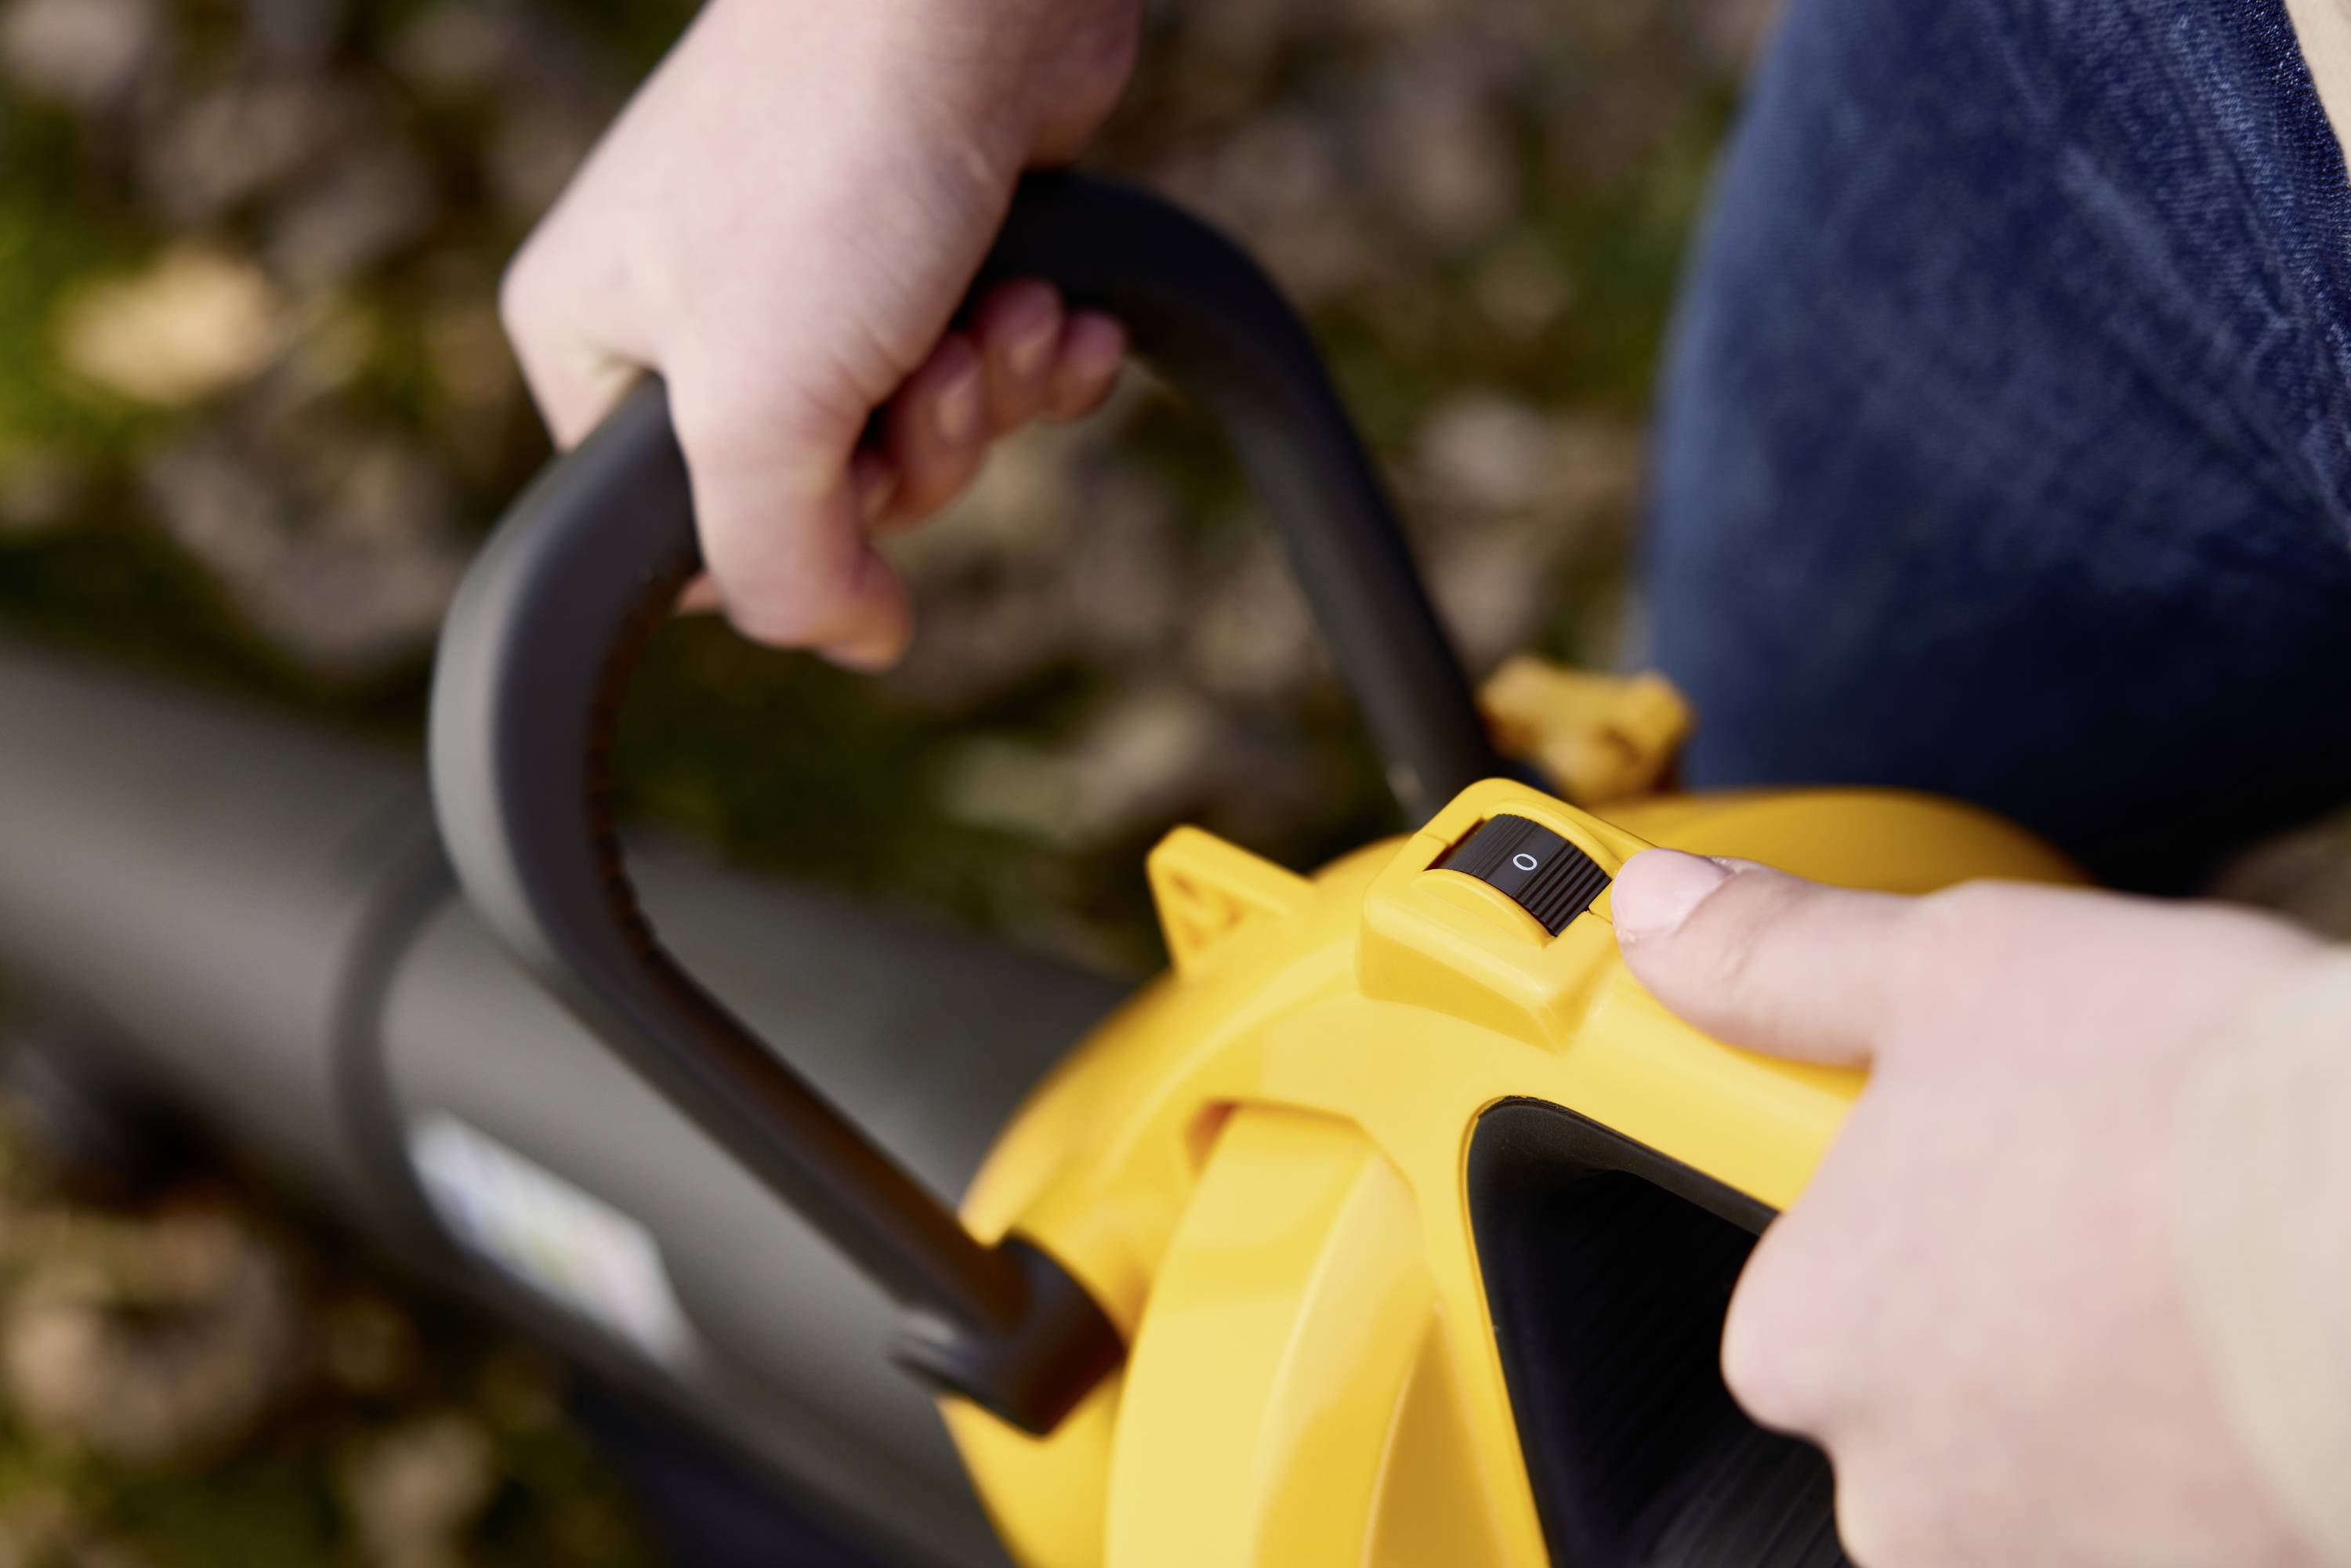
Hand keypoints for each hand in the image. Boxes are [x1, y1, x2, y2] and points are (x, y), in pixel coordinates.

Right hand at [500, 0, 1139, 666]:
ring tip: (1005, 310)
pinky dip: (1041, 353)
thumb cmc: (826, 165)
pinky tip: (1065, 308)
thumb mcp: (756, 413)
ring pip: (928, 435)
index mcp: (604, 349)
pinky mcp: (935, 243)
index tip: (845, 473)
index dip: (797, 540)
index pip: (693, 543)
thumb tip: (853, 643)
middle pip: (832, 499)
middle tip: (933, 364)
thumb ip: (779, 570)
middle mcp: (707, 318)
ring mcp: (826, 277)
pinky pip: (995, 367)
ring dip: (993, 394)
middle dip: (921, 448)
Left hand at [1611, 850, 2329, 1567]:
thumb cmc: (2194, 1111)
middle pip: (1934, 1384)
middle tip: (2119, 1204)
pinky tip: (2262, 1364)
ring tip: (2204, 1273)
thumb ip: (1784, 961)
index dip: (1909, 1207)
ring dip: (2118, 1388)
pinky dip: (2208, 1460)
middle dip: (2014, 1304)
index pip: (1809, 1285)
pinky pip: (2171, 1522)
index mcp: (1804, 1341)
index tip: (1994, 1166)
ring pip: (2057, 1463)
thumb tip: (1665, 914)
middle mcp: (1900, 1492)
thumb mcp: (1949, 973)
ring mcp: (2049, 1564)